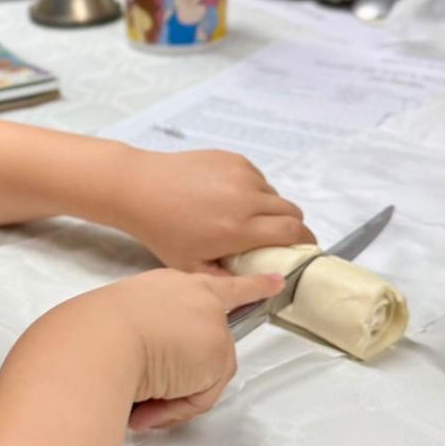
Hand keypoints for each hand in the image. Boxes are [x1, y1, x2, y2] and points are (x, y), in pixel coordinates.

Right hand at [79, 268, 283, 430]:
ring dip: (172, 396)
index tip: (277, 283)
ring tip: (136, 398)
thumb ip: (149, 338)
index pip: (218, 285)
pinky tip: (147, 403)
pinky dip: (176, 406)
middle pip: (212, 344)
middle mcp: (196, 297)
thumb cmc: (93, 331)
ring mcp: (211, 323)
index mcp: (169, 284)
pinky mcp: (218, 352)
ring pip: (205, 376)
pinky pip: (201, 395)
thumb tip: (158, 374)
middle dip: (186, 379)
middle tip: (148, 396)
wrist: (98, 337)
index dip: (251, 287)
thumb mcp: (121, 325)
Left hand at [115, 149, 314, 271]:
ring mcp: (240, 174)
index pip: (293, 232)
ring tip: (244, 218)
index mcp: (239, 228)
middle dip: (291, 226)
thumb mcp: (191, 266)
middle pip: (292, 211)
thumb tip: (256, 286)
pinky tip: (229, 199)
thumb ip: (227, 281)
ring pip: (274, 193)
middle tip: (276, 237)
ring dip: (270, 208)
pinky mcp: (232, 159)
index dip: (305, 242)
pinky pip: (258, 177)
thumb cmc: (161, 229)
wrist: (139, 188)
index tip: (304, 249)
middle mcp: (245, 198)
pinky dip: (253, 190)